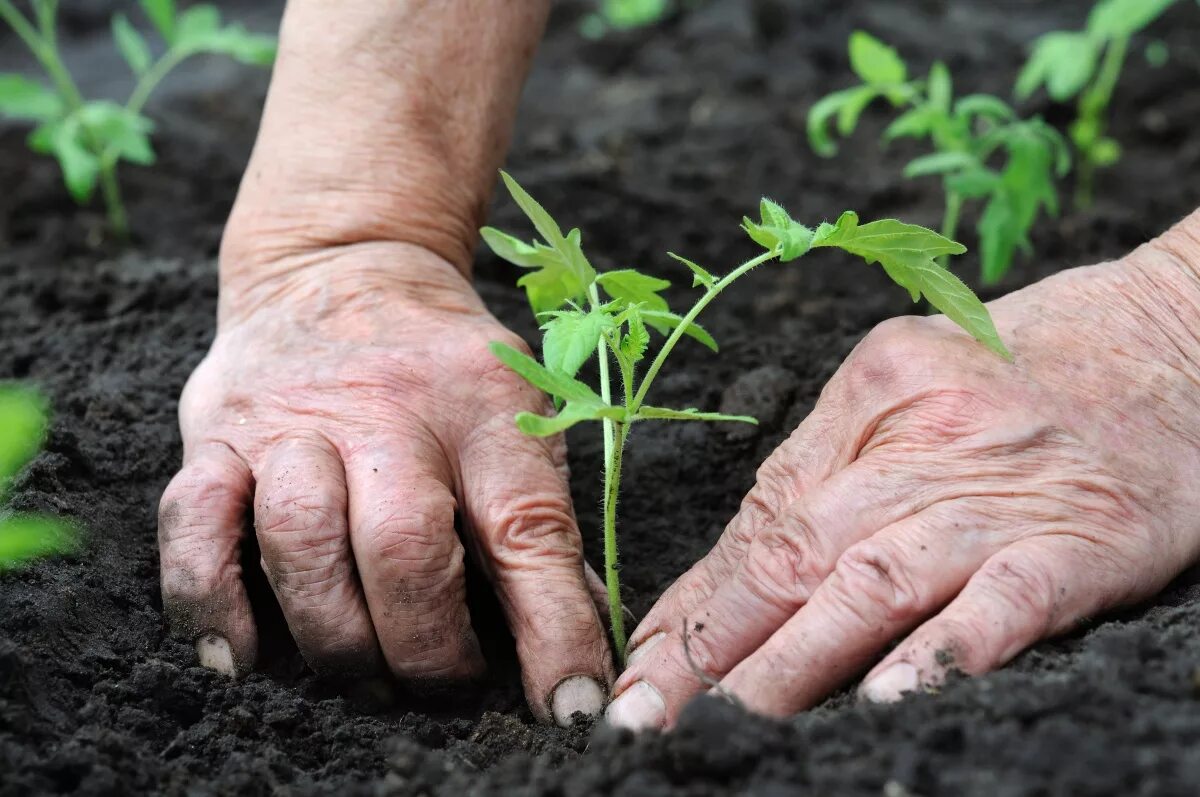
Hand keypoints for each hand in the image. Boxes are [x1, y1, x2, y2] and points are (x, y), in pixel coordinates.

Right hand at [157, 241, 611, 725]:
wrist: (343, 264)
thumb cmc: (444, 366)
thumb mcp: (516, 414)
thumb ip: (539, 524)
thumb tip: (576, 646)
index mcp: (484, 405)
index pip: (528, 529)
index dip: (555, 629)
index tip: (571, 705)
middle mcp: (387, 409)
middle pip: (403, 547)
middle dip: (427, 647)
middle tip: (444, 687)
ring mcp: (291, 420)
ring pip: (301, 543)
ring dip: (336, 637)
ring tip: (366, 677)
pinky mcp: (215, 434)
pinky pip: (193, 525)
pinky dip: (210, 603)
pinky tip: (242, 658)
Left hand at [605, 217, 1199, 728]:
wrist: (1178, 335)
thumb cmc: (1030, 369)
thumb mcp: (911, 388)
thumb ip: (830, 473)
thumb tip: (731, 577)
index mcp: (868, 395)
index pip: (760, 517)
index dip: (695, 601)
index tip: (644, 664)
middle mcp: (919, 439)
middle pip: (794, 552)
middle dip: (712, 646)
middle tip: (648, 714)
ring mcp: (999, 491)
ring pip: (873, 581)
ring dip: (793, 661)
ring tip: (732, 723)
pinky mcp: (1082, 538)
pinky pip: (1003, 602)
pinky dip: (941, 652)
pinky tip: (886, 700)